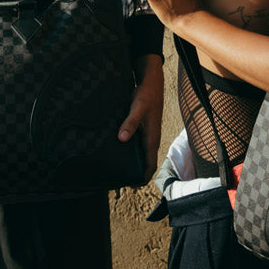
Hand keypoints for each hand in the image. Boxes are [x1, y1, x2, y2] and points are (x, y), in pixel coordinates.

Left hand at [118, 55, 162, 174]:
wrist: (151, 82)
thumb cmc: (147, 94)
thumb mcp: (138, 107)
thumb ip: (130, 122)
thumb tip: (122, 139)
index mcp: (152, 138)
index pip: (150, 165)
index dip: (143, 178)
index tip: (131, 186)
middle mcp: (150, 139)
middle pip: (145, 163)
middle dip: (135, 174)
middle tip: (118, 181)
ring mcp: (146, 135)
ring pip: (140, 155)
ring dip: (132, 163)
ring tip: (116, 169)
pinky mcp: (141, 129)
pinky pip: (136, 146)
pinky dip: (129, 152)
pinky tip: (117, 151)